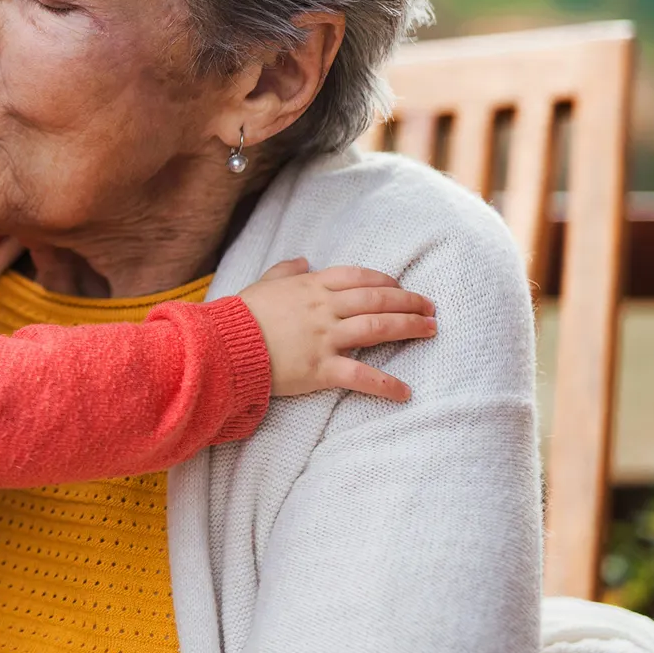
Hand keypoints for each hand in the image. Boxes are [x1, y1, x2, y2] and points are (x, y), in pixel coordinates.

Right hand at [240, 259, 435, 401]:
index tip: (399, 285)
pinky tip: (405, 392)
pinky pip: (361, 377)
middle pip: (376, 299)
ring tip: (430, 330)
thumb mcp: (261, 284)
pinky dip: (385, 385)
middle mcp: (323, 309)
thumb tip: (301, 260)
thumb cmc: (239, 316)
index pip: (357, 277)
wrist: (222, 346)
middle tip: (430, 308)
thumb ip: (283, 270)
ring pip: (377, 327)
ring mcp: (324, 338)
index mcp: (309, 287)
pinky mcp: (321, 369)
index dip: (384, 280)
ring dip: (409, 327)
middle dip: (408, 301)